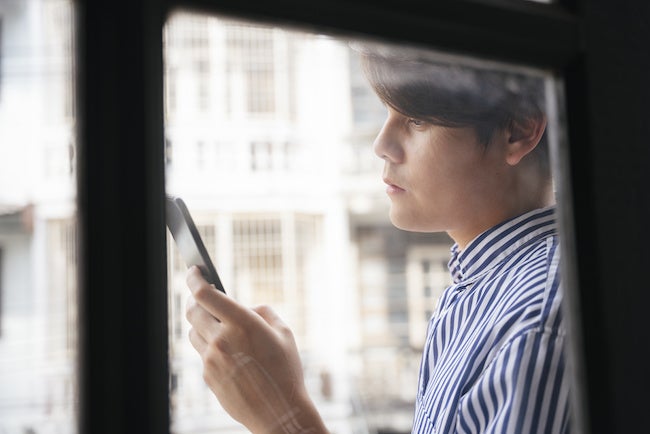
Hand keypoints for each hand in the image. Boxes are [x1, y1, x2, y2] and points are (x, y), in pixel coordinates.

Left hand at [185, 266, 327, 433]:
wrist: (279, 412)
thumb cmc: (286, 371)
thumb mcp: (284, 334)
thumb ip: (264, 312)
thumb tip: (249, 307)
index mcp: (242, 323)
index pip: (205, 294)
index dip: (195, 279)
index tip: (194, 271)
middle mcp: (222, 339)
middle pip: (193, 311)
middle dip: (195, 300)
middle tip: (202, 296)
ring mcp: (211, 360)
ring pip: (193, 332)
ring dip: (201, 324)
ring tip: (217, 325)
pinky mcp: (208, 376)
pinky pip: (202, 354)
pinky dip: (210, 347)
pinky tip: (227, 352)